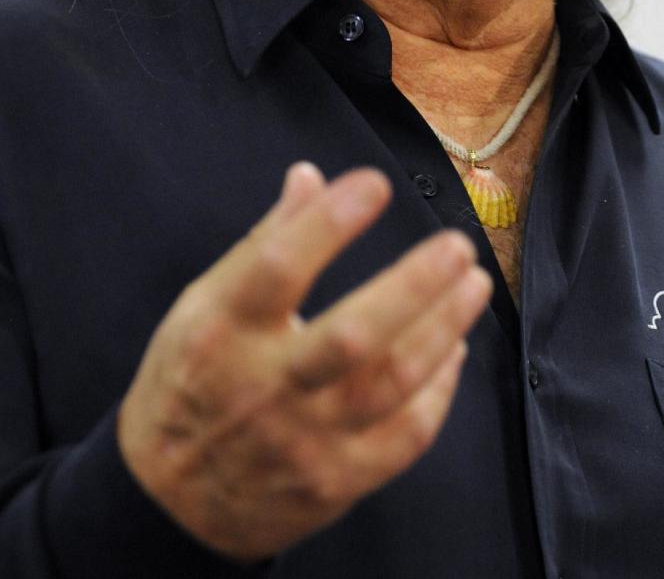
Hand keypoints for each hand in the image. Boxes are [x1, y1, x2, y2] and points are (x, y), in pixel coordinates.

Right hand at [117, 162, 491, 560]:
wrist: (171, 505)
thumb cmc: (194, 382)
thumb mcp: (203, 307)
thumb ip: (263, 243)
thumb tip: (310, 175)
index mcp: (222, 332)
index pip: (277, 268)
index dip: (330, 222)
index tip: (376, 183)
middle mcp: (263, 388)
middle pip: (350, 335)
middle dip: (414, 286)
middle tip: (457, 244)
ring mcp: (304, 441)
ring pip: (389, 384)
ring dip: (442, 328)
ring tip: (475, 283)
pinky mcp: (337, 482)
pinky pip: (405, 435)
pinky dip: (439, 389)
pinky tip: (454, 348)